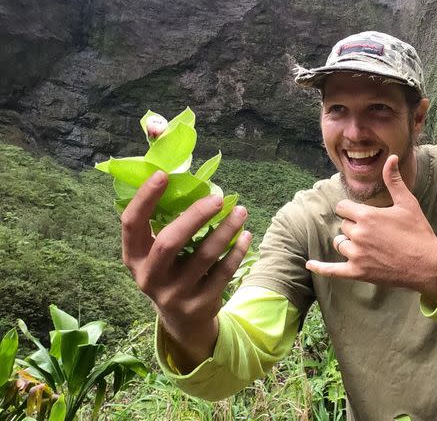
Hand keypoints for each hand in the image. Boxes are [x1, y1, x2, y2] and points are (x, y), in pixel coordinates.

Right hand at [121, 171, 251, 369]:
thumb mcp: (156, 253)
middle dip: (195, 216)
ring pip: (203, 257)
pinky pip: (223, 273)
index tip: (163, 174)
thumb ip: (164, 224)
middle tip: (218, 197)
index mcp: (134, 257)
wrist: (182, 321)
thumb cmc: (171, 270)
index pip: (131, 224)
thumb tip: (187, 179)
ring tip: (240, 211)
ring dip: (225, 230)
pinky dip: (236, 251)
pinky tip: (246, 235)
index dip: (145, 198)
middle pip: (170, 242)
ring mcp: (174, 294)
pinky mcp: (199, 304)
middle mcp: (149, 277)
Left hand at [306, 155, 436, 304]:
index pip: (343, 207)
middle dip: (354, 227)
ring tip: (368, 245)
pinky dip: (321, 268)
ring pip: (340, 244)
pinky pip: (333, 270)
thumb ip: (394, 180)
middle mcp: (358, 234)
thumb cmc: (418, 232)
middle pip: (343, 225)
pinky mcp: (358, 272)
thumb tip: (392, 158)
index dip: (351, 209)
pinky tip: (310, 265)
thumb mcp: (407, 203)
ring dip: (348, 243)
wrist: (428, 264)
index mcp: (367, 216)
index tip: (363, 214)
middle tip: (375, 232)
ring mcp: (357, 255)